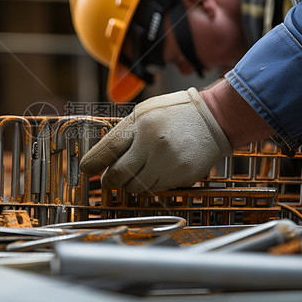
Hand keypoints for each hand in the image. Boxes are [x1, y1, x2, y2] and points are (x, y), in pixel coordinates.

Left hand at [80, 88, 231, 191]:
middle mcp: (153, 146)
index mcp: (141, 126)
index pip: (107, 151)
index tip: (86, 170)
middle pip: (118, 175)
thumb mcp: (144, 112)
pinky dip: (150, 184)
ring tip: (136, 172)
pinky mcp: (182, 177)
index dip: (92, 164)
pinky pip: (157, 189)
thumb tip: (101, 156)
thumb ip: (123, 132)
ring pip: (136, 187)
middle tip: (108, 180)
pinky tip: (157, 171)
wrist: (215, 119)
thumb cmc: (175, 113)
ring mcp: (169, 164)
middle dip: (109, 181)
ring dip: (129, 183)